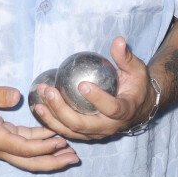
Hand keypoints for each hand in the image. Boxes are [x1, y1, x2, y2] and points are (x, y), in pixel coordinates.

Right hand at [0, 80, 79, 170]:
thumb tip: (16, 95)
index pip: (24, 148)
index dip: (44, 147)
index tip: (62, 140)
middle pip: (29, 161)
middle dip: (53, 162)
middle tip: (75, 158)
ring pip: (28, 157)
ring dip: (49, 155)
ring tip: (70, 153)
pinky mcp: (1, 138)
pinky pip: (24, 145)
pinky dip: (39, 144)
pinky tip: (54, 138)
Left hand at [33, 37, 156, 139]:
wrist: (138, 107)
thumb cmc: (136, 84)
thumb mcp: (136, 69)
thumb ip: (125, 57)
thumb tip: (118, 40)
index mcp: (125, 111)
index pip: (111, 108)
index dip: (97, 99)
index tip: (82, 85)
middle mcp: (109, 127)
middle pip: (83, 124)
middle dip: (62, 110)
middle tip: (49, 91)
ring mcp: (97, 134)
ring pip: (71, 130)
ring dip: (52, 116)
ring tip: (40, 99)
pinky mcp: (87, 136)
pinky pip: (66, 131)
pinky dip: (51, 122)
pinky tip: (39, 107)